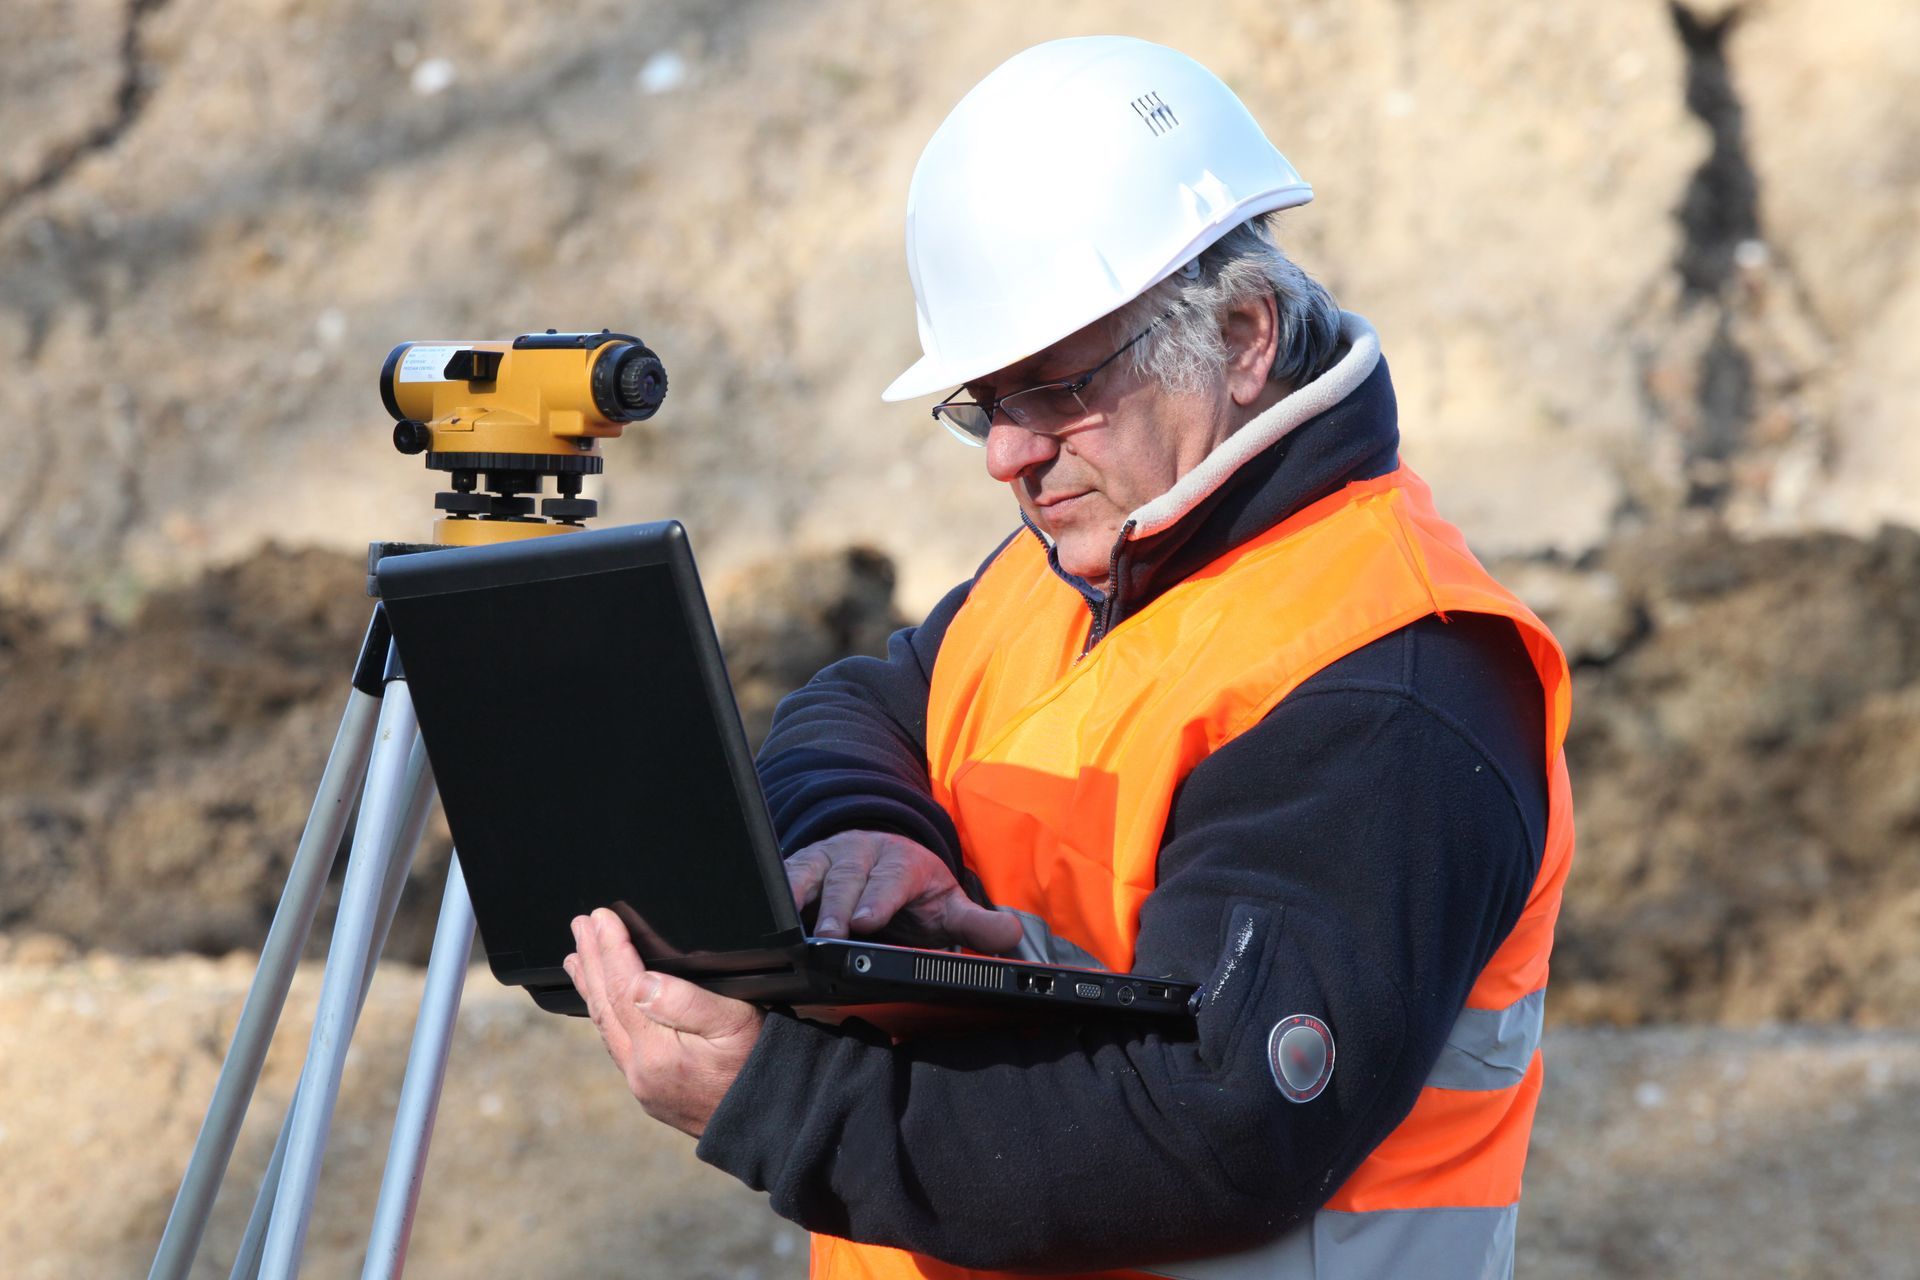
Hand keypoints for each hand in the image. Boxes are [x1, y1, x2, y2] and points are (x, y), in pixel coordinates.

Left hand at [563, 908, 763, 1136]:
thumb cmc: (763, 1068)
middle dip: (591, 963)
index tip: (600, 917)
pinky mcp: (653, 1095)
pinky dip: (608, 1017)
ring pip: (608, 1029)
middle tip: (579, 928)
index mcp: (658, 1052)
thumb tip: (639, 981)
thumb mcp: (735, 1023)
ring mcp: (644, 1087)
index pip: (624, 987)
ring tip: (577, 961)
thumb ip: (685, 1001)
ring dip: (592, 989)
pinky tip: (607, 1007)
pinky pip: (620, 1048)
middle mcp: (641, 1073)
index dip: (611, 948)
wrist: (774, 1124)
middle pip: (605, 1007)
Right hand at [785, 830, 1023, 953]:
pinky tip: (766, 912)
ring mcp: (829, 856)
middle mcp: (864, 853)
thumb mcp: (950, 906)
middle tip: (830, 936)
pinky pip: (785, 874)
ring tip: (791, 928)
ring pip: (812, 872)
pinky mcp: (801, 864)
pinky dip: (774, 891)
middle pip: (848, 877)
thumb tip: (1013, 934)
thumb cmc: (917, 892)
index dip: (878, 899)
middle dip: (837, 907)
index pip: (892, 879)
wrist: (886, 859)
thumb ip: (978, 925)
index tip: (866, 921)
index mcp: (903, 862)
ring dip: (799, 897)